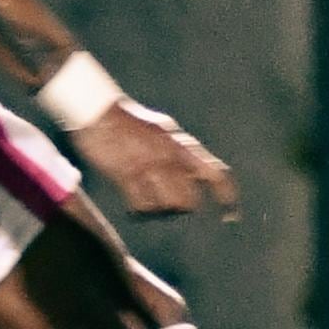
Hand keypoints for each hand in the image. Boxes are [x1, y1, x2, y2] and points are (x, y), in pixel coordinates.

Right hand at [67, 98, 239, 219]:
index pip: (216, 174)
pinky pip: (141, 206)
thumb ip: (179, 151)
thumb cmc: (130, 122)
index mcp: (182, 145)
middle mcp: (170, 156)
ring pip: (167, 206)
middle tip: (166, 203)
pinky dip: (139, 211)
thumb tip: (195, 174)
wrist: (98, 111)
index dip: (226, 197)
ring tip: (147, 201)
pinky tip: (133, 207)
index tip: (231, 217)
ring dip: (158, 210)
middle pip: (189, 201)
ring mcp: (148, 166)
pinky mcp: (126, 174)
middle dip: (180, 207)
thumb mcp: (163, 131)